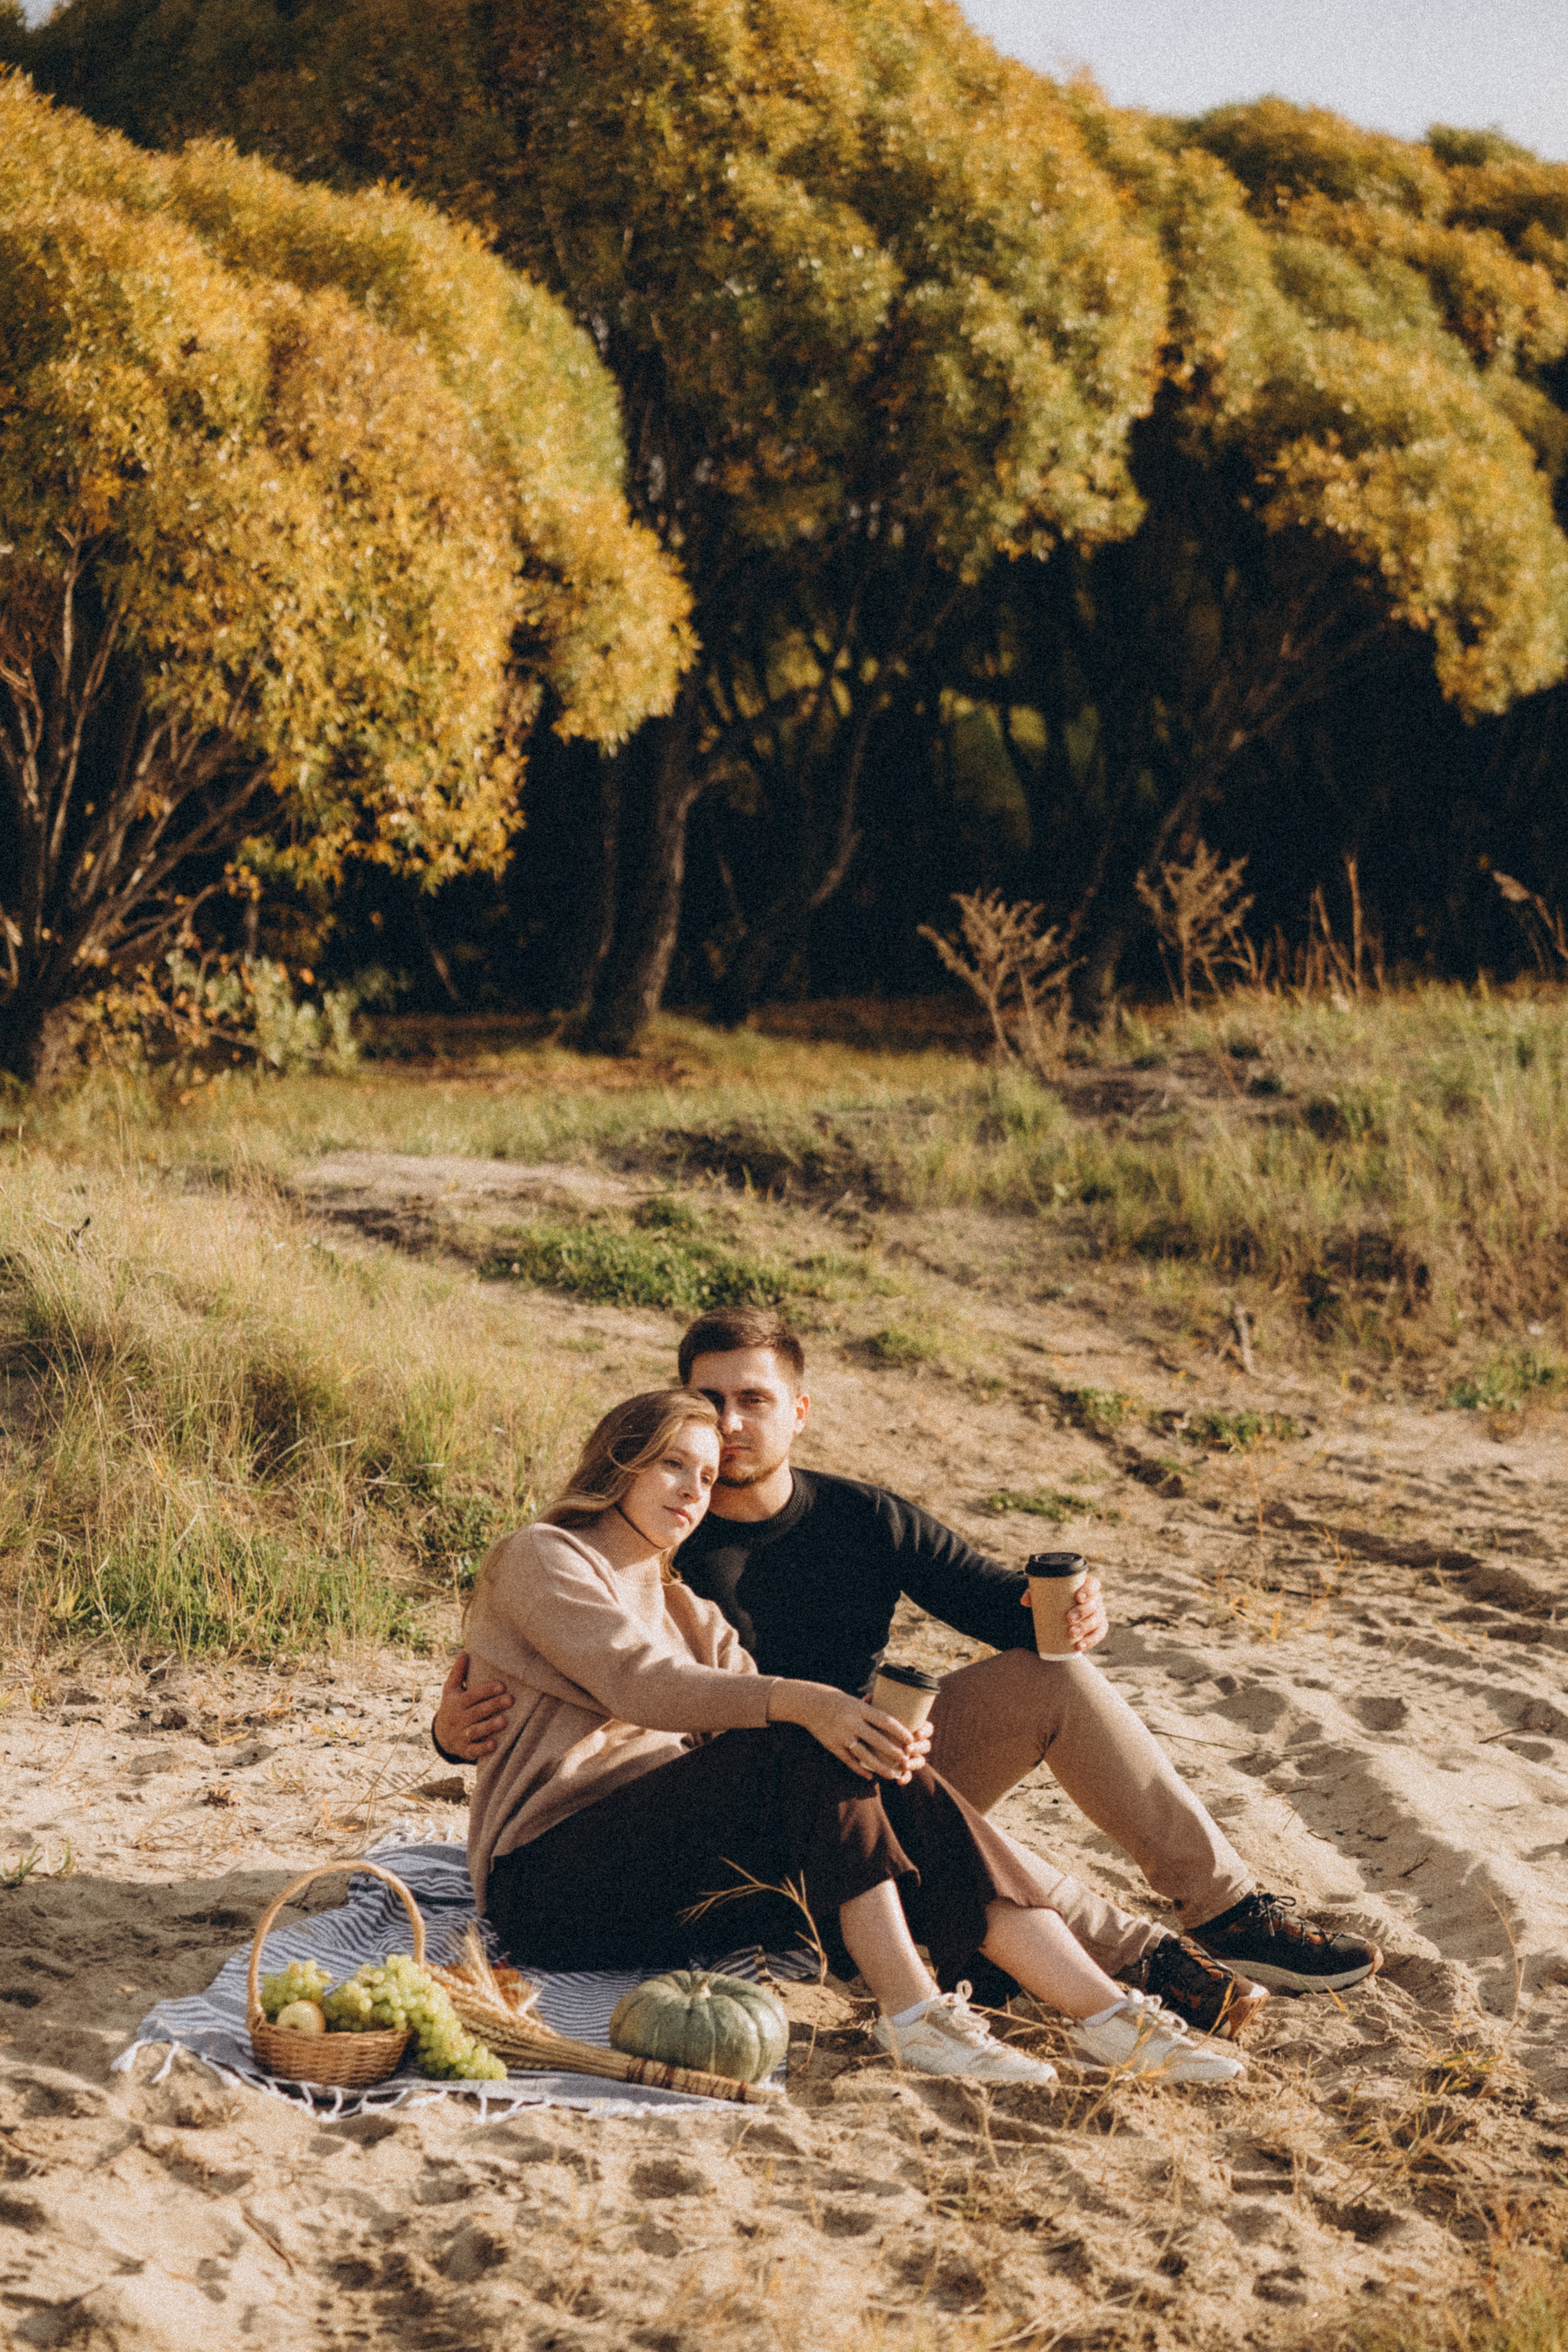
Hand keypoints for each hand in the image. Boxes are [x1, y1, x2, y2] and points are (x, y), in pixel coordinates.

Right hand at [432, 1652, 513, 1761]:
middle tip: (510, 1700)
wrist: (442, 1736)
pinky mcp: (465, 1749)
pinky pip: (473, 1750)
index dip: (486, 1690)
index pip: (472, 1695)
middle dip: (493, 1706)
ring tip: (504, 1721)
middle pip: (477, 1712)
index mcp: (456, 1702)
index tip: (502, 1685)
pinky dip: (483, 1748)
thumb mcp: (450, 1690)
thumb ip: (457, 1673)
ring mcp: (460, 1735)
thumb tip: (464, 1652)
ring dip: (489, 1726)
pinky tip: (494, 1744)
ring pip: (475, 1730)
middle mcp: (458, 1718)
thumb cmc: (452, 1707)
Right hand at [770, 1681, 930, 1782]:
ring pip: (864, 1755)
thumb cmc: (837, 1701)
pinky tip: (870, 1776)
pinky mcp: (833, 1746)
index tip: (911, 1740)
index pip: (885, 1721)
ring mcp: (842, 1736)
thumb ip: (871, 1708)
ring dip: (879, 1766)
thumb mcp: (854, 1700)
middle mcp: (852, 1723)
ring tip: (892, 1775)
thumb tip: (891, 1708)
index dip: (899, 1732)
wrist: (810, 1704)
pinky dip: (860, 1769)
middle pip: (877, 1740)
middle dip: (893, 1752)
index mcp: (860, 1709)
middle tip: (906, 1760)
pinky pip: (849, 1761)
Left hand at [1021, 1572, 1106, 1652]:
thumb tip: (1024, 1601)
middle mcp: (1095, 1599)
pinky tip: (1080, 1646)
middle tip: (1069, 1618)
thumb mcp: (1045, 1594)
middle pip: (1095, 1604)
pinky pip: (1099, 1634)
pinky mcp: (1098, 1628)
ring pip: (1098, 1620)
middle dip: (1083, 1612)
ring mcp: (1098, 1614)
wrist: (1060, 1611)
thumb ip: (1033, 1594)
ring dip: (1086, 1628)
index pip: (1093, 1585)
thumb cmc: (1054, 1598)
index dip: (1089, 1590)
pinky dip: (1091, 1641)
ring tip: (1071, 1634)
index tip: (1078, 1597)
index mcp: (1086, 1586)